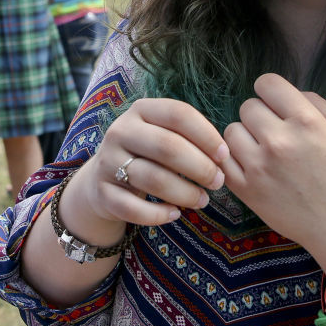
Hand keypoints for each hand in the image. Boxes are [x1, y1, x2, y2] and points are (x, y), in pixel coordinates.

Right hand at [60, 99, 227, 241]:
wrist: (101, 179)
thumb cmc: (147, 155)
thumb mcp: (163, 136)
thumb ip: (189, 140)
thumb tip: (222, 159)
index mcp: (141, 110)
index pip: (178, 114)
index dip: (206, 135)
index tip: (224, 156)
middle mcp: (121, 131)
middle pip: (167, 146)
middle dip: (200, 167)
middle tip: (218, 182)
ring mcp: (107, 161)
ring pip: (152, 178)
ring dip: (184, 193)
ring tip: (202, 200)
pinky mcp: (101, 192)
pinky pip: (133, 208)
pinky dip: (158, 214)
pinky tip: (175, 214)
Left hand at [221, 74, 325, 270]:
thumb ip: (316, 103)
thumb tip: (289, 93)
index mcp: (305, 121)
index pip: (267, 84)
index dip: (271, 91)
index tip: (275, 104)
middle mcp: (278, 140)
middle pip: (247, 107)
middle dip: (260, 116)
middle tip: (274, 133)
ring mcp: (258, 165)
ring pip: (231, 131)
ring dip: (245, 137)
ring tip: (262, 151)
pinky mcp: (245, 188)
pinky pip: (223, 159)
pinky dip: (234, 160)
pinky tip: (251, 165)